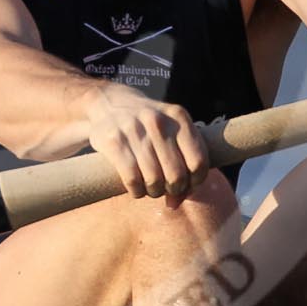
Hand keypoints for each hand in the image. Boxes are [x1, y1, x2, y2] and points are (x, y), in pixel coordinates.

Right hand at [82, 85, 209, 203]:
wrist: (108, 102)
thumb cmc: (146, 125)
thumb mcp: (170, 129)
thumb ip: (181, 161)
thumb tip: (175, 203)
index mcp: (178, 116)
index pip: (198, 162)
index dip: (195, 182)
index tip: (187, 185)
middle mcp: (157, 121)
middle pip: (176, 176)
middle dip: (173, 190)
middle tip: (166, 188)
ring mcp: (134, 130)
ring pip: (154, 181)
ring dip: (153, 192)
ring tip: (150, 187)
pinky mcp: (114, 141)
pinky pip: (132, 180)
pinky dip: (136, 192)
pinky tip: (136, 188)